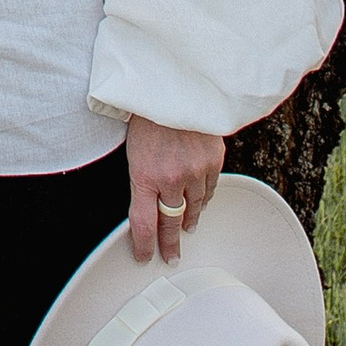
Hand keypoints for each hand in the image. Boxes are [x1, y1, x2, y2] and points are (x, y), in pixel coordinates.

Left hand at [125, 117, 223, 266]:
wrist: (173, 87)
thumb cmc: (147, 114)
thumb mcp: (133, 150)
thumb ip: (141, 179)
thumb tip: (146, 204)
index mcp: (144, 175)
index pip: (143, 224)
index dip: (144, 245)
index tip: (144, 257)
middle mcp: (171, 178)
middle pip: (170, 223)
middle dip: (169, 244)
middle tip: (171, 257)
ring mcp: (195, 171)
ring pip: (194, 208)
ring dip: (189, 220)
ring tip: (186, 228)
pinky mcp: (213, 161)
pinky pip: (209, 190)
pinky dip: (203, 198)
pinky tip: (200, 202)